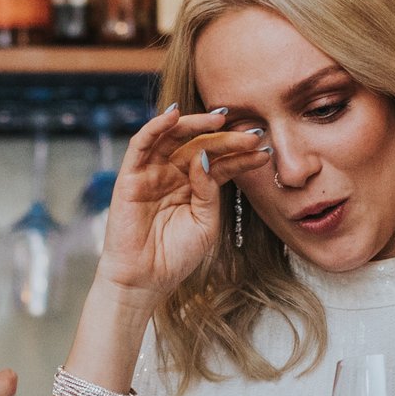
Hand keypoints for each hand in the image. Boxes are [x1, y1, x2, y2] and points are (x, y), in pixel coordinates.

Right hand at [94, 104, 271, 307]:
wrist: (145, 281)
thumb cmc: (175, 256)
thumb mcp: (205, 223)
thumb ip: (208, 190)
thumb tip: (204, 157)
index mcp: (193, 186)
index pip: (219, 162)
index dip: (240, 154)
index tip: (264, 149)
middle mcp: (173, 174)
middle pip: (199, 145)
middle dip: (226, 138)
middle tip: (251, 133)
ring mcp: (151, 173)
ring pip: (172, 138)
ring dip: (194, 124)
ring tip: (219, 119)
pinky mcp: (130, 176)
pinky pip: (141, 144)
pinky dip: (155, 126)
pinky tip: (174, 115)